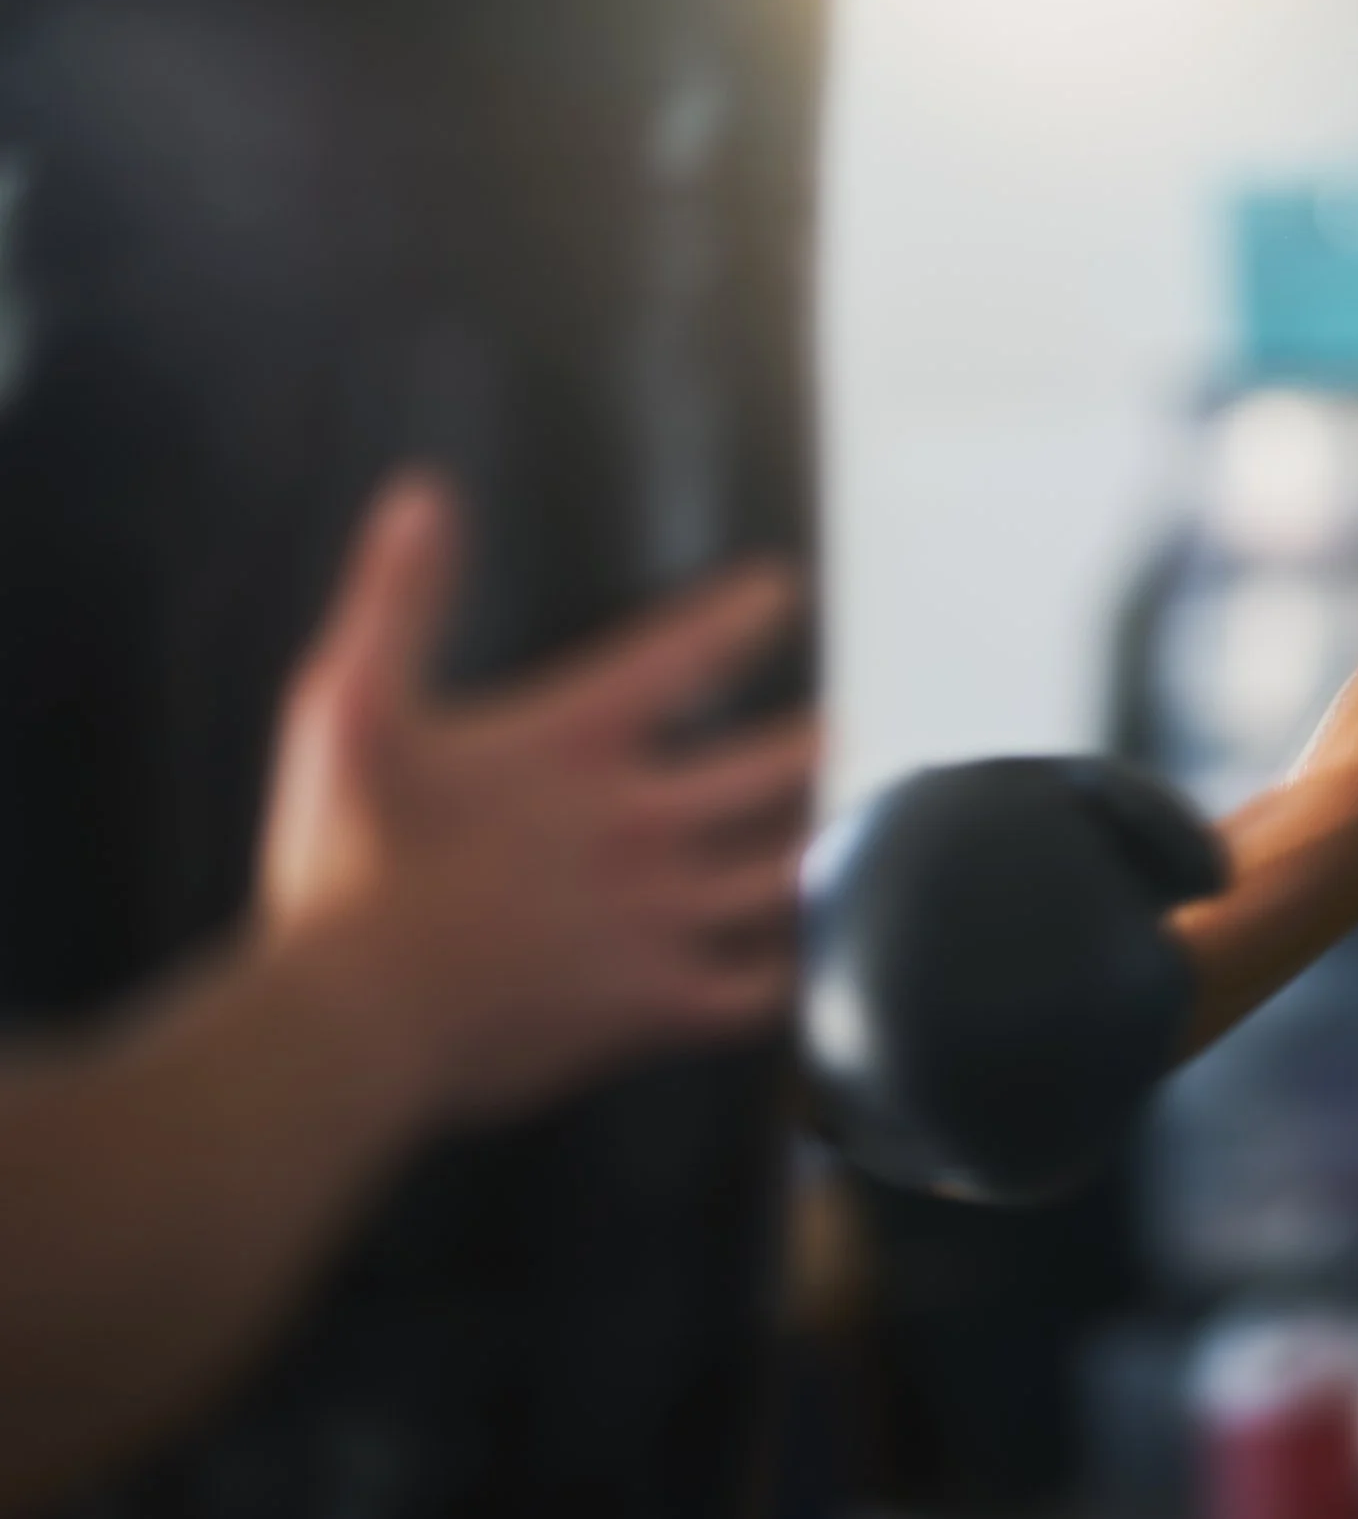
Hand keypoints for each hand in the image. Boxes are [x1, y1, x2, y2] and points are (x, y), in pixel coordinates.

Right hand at [253, 472, 817, 1125]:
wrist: (350, 1025)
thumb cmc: (344, 865)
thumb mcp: (349, 709)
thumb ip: (397, 597)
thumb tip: (425, 496)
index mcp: (576, 746)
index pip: (688, 653)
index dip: (746, 612)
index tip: (783, 591)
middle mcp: (642, 824)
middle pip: (772, 768)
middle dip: (814, 743)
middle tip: (840, 728)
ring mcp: (660, 917)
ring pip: (787, 872)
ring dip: (826, 843)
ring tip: (850, 826)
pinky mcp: (658, 1004)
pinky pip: (765, 987)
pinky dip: (802, 965)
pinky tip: (818, 951)